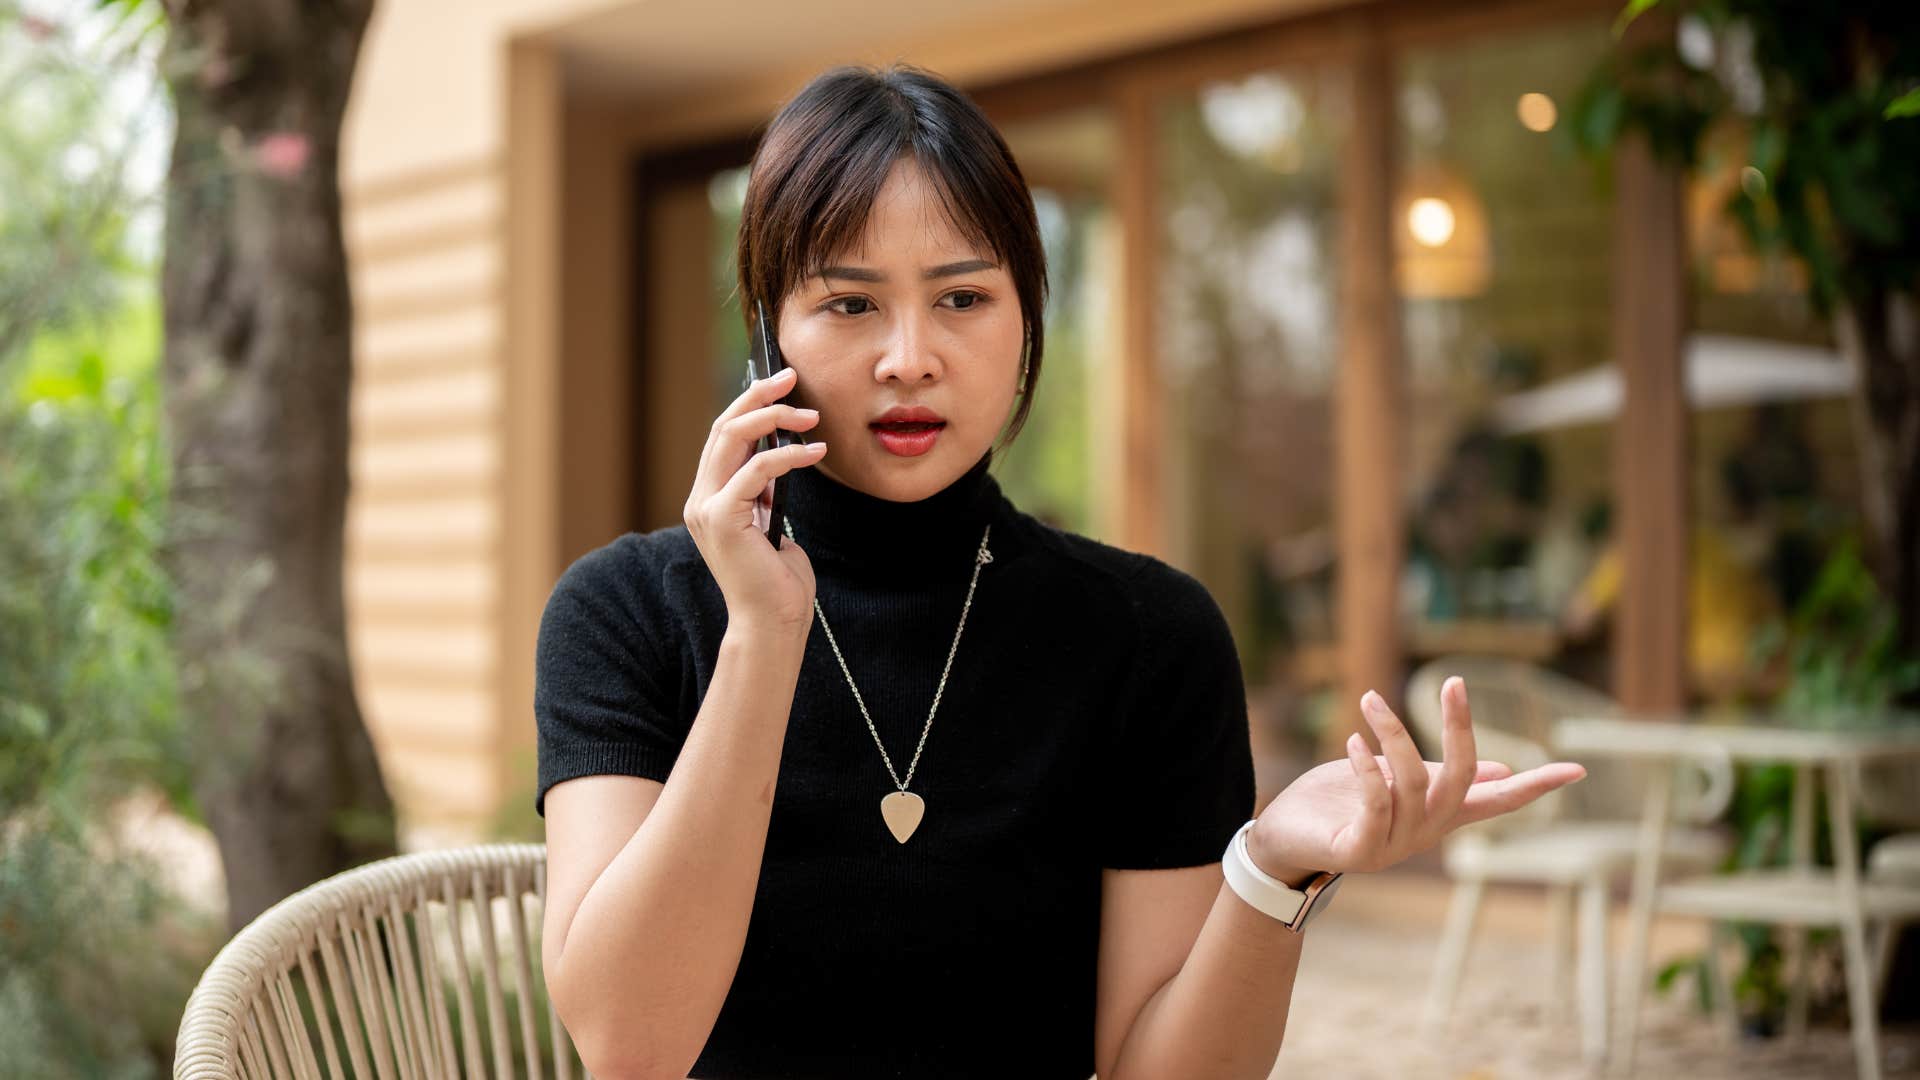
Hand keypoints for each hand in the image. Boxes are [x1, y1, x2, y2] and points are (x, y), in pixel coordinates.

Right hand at [683, 365, 826, 632]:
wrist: (773, 622)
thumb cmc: (778, 579)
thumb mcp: (772, 522)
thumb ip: (766, 490)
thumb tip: (779, 454)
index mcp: (710, 499)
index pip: (724, 436)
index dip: (750, 403)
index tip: (781, 382)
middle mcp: (700, 499)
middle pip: (723, 427)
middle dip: (758, 395)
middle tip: (791, 375)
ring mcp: (706, 508)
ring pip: (731, 438)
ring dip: (773, 417)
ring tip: (811, 415)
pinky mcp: (722, 518)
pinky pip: (756, 469)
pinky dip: (787, 454)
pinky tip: (815, 451)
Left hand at [1245, 677, 1586, 884]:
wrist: (1283, 839)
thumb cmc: (1338, 803)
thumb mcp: (1396, 781)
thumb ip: (1440, 774)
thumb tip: (1502, 767)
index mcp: (1440, 814)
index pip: (1499, 800)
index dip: (1537, 786)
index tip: (1578, 769)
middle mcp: (1426, 832)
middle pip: (1463, 779)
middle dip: (1459, 728)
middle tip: (1453, 682)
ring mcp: (1396, 845)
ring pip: (1413, 782)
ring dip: (1392, 733)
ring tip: (1369, 700)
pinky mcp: (1361, 851)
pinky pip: (1377, 802)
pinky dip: (1369, 767)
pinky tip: (1354, 741)